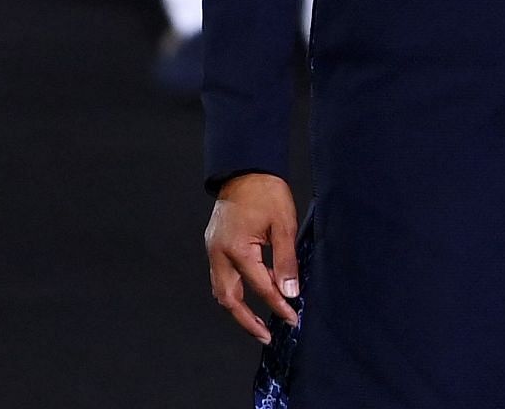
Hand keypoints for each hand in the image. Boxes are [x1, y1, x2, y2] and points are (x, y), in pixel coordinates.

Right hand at [205, 172, 299, 342]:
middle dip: (247, 320)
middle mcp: (219, 255)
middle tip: (266, 335)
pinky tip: (249, 294)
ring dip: (238, 308)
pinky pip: (221, 277)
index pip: (261, 288)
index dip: (278, 306)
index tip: (291, 319)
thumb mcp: (283, 224)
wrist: (245, 170)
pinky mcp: (214, 246)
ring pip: (221, 291)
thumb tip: (289, 291)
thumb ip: (286, 260)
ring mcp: (213, 251)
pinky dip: (234, 291)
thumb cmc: (267, 193)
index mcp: (237, 250)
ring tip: (257, 322)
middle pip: (229, 299)